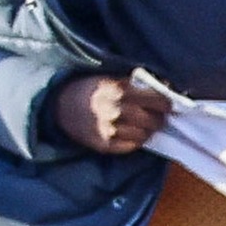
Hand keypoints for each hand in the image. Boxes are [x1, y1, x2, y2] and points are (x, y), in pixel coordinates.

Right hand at [52, 70, 169, 154]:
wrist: (58, 105)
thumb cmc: (88, 89)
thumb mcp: (110, 78)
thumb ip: (135, 84)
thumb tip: (166, 88)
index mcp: (118, 90)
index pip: (157, 100)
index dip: (165, 103)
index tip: (167, 104)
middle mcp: (115, 110)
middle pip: (153, 120)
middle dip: (158, 118)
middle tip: (157, 116)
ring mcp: (109, 129)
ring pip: (144, 135)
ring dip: (147, 131)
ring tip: (143, 125)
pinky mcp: (104, 145)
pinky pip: (131, 146)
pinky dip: (134, 140)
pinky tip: (129, 133)